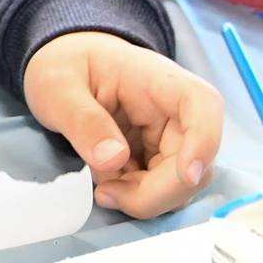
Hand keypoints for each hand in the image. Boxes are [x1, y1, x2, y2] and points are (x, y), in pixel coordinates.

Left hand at [23, 32, 222, 218]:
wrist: (62, 65)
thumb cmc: (64, 66)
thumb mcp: (57, 87)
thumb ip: (83, 121)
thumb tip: (113, 159)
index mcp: (155, 79)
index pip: (202, 104)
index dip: (204, 142)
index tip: (185, 175)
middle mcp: (172, 110)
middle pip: (193, 160)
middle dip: (156, 192)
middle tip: (107, 194)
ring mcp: (168, 136)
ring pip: (180, 184)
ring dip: (143, 197)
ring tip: (101, 184)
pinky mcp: (158, 158)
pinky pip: (161, 190)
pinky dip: (136, 196)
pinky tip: (107, 182)